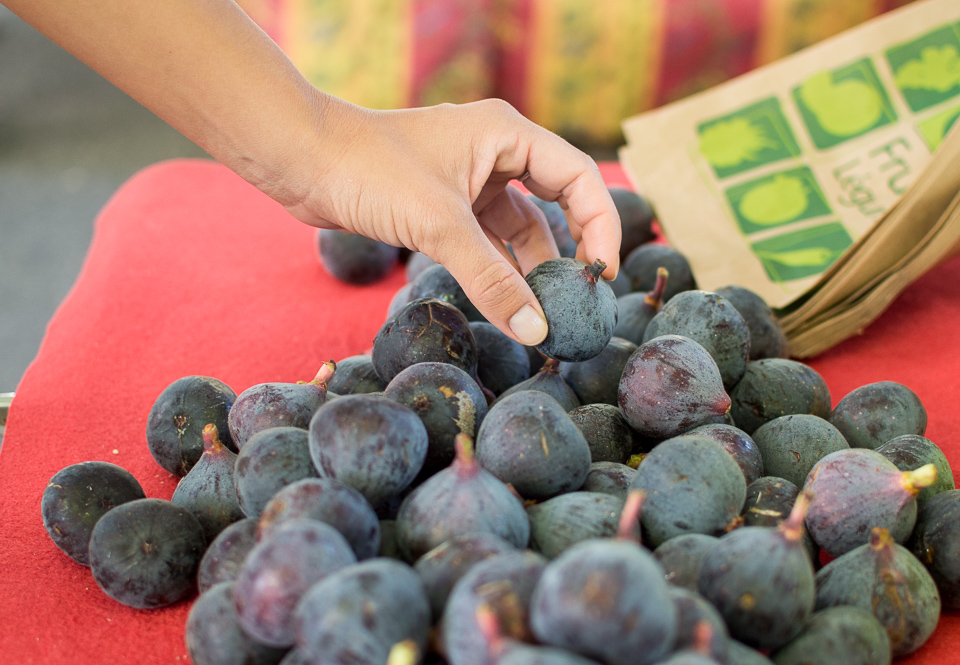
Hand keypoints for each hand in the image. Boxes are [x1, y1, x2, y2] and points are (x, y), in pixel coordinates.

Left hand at [278, 98, 621, 345]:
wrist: (301, 159)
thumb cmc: (370, 170)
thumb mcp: (440, 227)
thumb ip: (492, 280)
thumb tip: (536, 332)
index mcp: (506, 134)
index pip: (579, 177)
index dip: (601, 225)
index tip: (601, 273)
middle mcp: (494, 151)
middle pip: (556, 201)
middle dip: (568, 249)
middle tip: (579, 297)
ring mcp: (468, 179)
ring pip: (518, 226)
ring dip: (530, 267)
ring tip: (544, 311)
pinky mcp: (443, 204)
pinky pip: (485, 239)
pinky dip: (497, 268)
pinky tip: (507, 303)